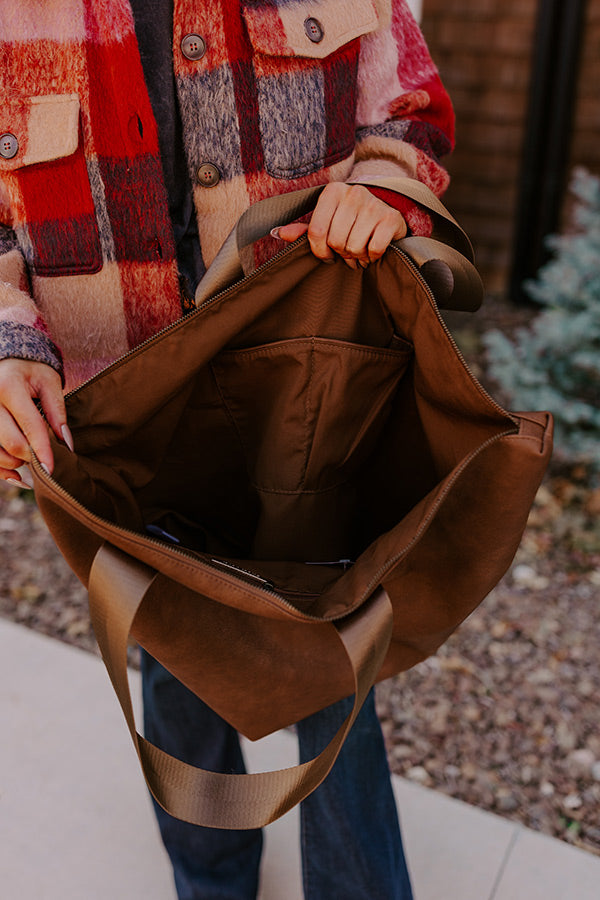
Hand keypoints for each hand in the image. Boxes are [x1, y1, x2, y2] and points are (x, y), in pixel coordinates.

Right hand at [0, 359, 68, 485]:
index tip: (50, 469)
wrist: (6, 361)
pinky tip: (15, 474)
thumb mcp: (49, 382)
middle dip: (30, 456)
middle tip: (43, 458)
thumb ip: (57, 411)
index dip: (42, 450)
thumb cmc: (30, 370)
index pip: (30, 425)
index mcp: (8, 386)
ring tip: (29, 457)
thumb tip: (66, 443)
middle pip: (11, 442)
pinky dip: (0, 468)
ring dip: (14, 462)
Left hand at [274, 182, 406, 268]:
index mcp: (333, 192)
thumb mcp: (327, 223)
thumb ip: (303, 230)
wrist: (387, 218)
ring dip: (356, 256)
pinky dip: (372, 257)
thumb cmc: (351, 223)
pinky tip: (372, 250)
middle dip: (340, 253)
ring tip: (359, 251)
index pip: (317, 231)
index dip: (319, 251)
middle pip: (336, 241)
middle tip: (347, 251)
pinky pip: (374, 249)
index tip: (326, 255)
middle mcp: (354, 193)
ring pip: (354, 247)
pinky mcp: (391, 218)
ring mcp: (374, 204)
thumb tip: (277, 232)